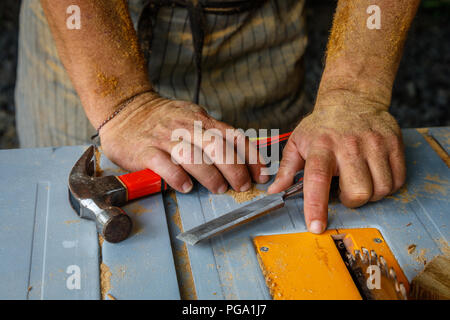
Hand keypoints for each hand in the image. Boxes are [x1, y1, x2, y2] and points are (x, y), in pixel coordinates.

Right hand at [99, 92, 267, 193]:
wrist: (124, 109)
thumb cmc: (162, 119)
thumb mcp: (191, 118)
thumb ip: (212, 134)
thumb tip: (241, 157)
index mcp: (201, 119)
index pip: (233, 136)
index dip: (250, 156)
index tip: (260, 174)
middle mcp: (186, 127)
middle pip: (217, 147)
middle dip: (235, 169)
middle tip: (242, 186)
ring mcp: (165, 138)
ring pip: (193, 156)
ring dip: (210, 175)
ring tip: (218, 189)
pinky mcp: (145, 151)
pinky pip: (164, 165)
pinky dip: (178, 178)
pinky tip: (186, 187)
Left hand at [268, 100, 405, 233]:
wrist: (352, 98)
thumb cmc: (323, 125)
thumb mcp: (298, 142)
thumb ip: (286, 169)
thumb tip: (274, 191)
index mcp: (321, 146)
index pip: (317, 180)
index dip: (316, 206)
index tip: (315, 227)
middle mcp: (349, 145)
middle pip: (357, 192)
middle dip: (350, 201)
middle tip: (343, 189)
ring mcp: (374, 144)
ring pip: (381, 189)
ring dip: (370, 194)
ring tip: (358, 180)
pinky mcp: (394, 143)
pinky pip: (398, 180)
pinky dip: (387, 186)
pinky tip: (374, 175)